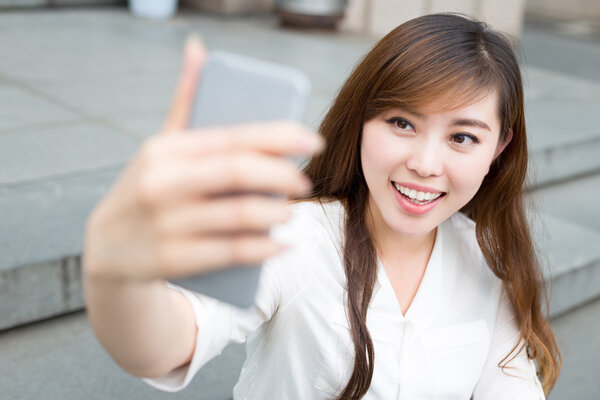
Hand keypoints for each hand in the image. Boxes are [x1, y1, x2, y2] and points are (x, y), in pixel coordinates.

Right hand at [83, 37, 323, 281]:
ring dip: (277, 213)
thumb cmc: (148, 187)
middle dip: (282, 175)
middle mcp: (162, 182)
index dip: (279, 137)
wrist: (106, 247)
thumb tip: (199, 48)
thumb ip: (185, 101)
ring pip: (239, 216)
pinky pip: (230, 253)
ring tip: (290, 212)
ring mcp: (165, 223)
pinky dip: (263, 249)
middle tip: (304, 181)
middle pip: (238, 172)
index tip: (314, 140)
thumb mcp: (161, 145)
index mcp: (166, 149)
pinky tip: (280, 245)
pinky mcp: (170, 259)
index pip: (232, 137)